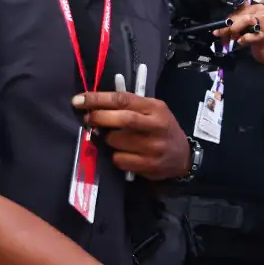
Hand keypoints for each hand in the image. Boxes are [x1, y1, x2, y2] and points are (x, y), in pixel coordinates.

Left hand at [73, 91, 190, 180]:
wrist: (184, 156)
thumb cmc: (161, 129)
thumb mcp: (152, 110)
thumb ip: (128, 105)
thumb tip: (95, 103)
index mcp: (156, 108)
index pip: (123, 99)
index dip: (98, 99)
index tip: (79, 100)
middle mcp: (157, 126)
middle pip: (123, 119)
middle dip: (100, 118)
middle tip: (88, 118)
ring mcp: (154, 147)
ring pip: (117, 142)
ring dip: (108, 140)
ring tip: (115, 139)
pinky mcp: (150, 165)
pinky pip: (120, 160)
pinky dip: (116, 156)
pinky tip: (124, 153)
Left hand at [214, 2, 263, 68]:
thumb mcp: (252, 27)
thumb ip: (241, 22)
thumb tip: (224, 22)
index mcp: (258, 9)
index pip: (239, 10)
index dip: (228, 18)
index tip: (220, 25)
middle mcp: (262, 14)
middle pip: (240, 15)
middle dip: (227, 25)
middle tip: (218, 32)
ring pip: (245, 21)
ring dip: (233, 29)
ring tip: (227, 36)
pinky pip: (250, 35)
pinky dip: (243, 39)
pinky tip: (241, 42)